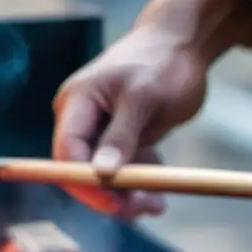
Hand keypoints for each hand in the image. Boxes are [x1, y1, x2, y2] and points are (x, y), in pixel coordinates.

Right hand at [52, 26, 208, 217]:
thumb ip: (121, 136)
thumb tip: (101, 174)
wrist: (184, 42)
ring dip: (130, 194)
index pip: (66, 153)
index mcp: (76, 103)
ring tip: (158, 204)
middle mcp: (80, 120)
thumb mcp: (144, 98)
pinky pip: (123, 170)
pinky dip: (140, 181)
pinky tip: (161, 186)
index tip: (116, 202)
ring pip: (104, 176)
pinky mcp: (118, 139)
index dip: (85, 182)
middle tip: (144, 209)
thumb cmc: (163, 61)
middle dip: (110, 194)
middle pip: (81, 171)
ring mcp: (98, 131)